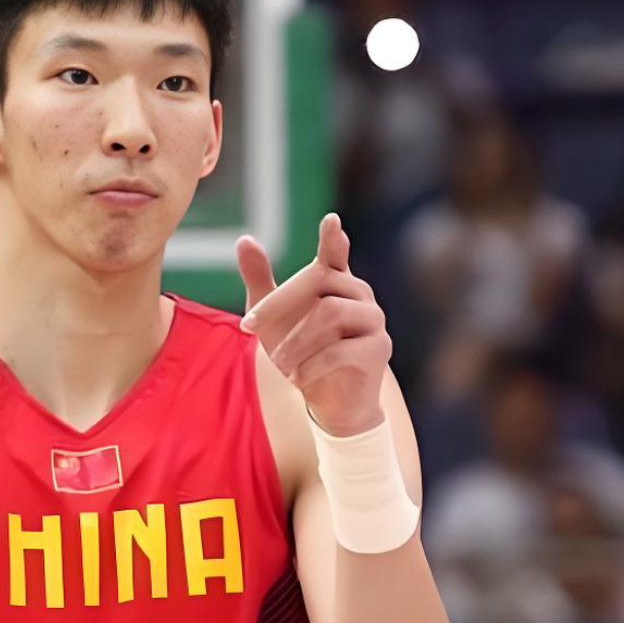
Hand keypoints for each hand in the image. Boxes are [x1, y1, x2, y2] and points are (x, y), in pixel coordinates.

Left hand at [237, 213, 390, 437]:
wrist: (328, 402)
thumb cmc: (299, 353)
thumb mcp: (271, 318)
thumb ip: (260, 280)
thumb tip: (244, 239)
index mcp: (334, 282)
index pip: (334, 253)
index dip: (332, 238)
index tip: (331, 220)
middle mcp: (358, 294)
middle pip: (319, 279)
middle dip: (278, 303)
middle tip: (248, 327)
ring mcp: (373, 319)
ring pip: (330, 313)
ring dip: (295, 340)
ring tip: (278, 363)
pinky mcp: (379, 349)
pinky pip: (341, 350)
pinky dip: (311, 365)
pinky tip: (298, 378)